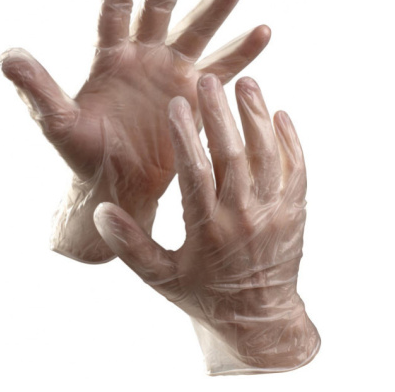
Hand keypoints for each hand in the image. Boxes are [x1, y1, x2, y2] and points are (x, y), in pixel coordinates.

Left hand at [0, 0, 269, 262]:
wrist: (119, 183)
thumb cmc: (86, 155)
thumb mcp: (59, 124)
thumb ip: (38, 91)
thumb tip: (7, 56)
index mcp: (110, 59)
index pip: (115, 11)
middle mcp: (143, 59)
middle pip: (159, 10)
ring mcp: (171, 75)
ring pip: (197, 33)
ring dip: (216, 8)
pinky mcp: (194, 96)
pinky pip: (222, 70)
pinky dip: (242, 53)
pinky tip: (262, 32)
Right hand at [94, 75, 319, 373]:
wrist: (259, 319)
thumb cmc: (203, 294)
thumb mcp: (160, 277)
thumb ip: (130, 244)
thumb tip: (101, 212)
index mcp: (207, 230)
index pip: (195, 173)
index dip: (185, 136)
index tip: (176, 104)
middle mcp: (243, 216)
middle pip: (233, 156)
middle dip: (220, 114)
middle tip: (209, 80)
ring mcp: (274, 212)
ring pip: (267, 156)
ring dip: (256, 117)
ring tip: (246, 84)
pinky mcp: (294, 212)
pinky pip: (297, 170)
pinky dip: (290, 141)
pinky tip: (280, 114)